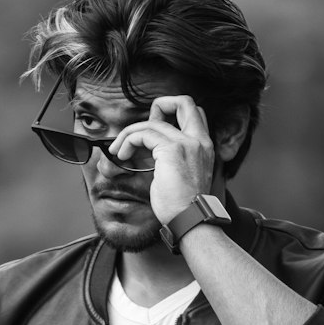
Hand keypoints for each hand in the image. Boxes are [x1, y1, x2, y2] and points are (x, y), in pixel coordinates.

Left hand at [110, 95, 215, 223]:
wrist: (190, 222)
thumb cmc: (183, 208)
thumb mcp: (178, 178)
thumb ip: (166, 160)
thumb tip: (141, 151)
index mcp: (204, 147)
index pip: (194, 114)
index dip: (171, 114)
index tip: (151, 134)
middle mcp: (200, 140)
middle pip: (184, 102)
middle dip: (159, 105)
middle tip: (141, 128)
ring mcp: (188, 143)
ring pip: (153, 121)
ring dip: (130, 133)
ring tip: (119, 150)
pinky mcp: (172, 150)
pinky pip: (144, 133)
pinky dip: (128, 141)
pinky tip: (122, 155)